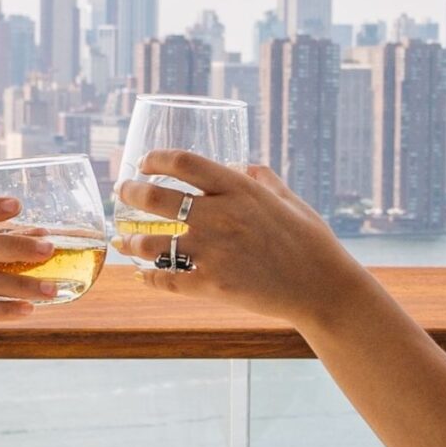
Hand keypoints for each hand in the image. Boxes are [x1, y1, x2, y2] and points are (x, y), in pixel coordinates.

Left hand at [110, 154, 372, 330]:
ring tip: (122, 241)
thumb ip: (263, 179)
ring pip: (154, 243)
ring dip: (131, 241)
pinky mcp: (213, 286)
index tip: (144, 162)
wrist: (323, 288)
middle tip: (122, 194)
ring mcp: (215, 252)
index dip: (155, 158)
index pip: (184, 162)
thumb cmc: (311, 241)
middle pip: (157, 197)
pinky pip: (168, 280)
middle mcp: (222, 216)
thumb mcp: (289, 200)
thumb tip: (244, 165)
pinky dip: (150, 278)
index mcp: (240, 189)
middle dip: (131, 192)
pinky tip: (142, 275)